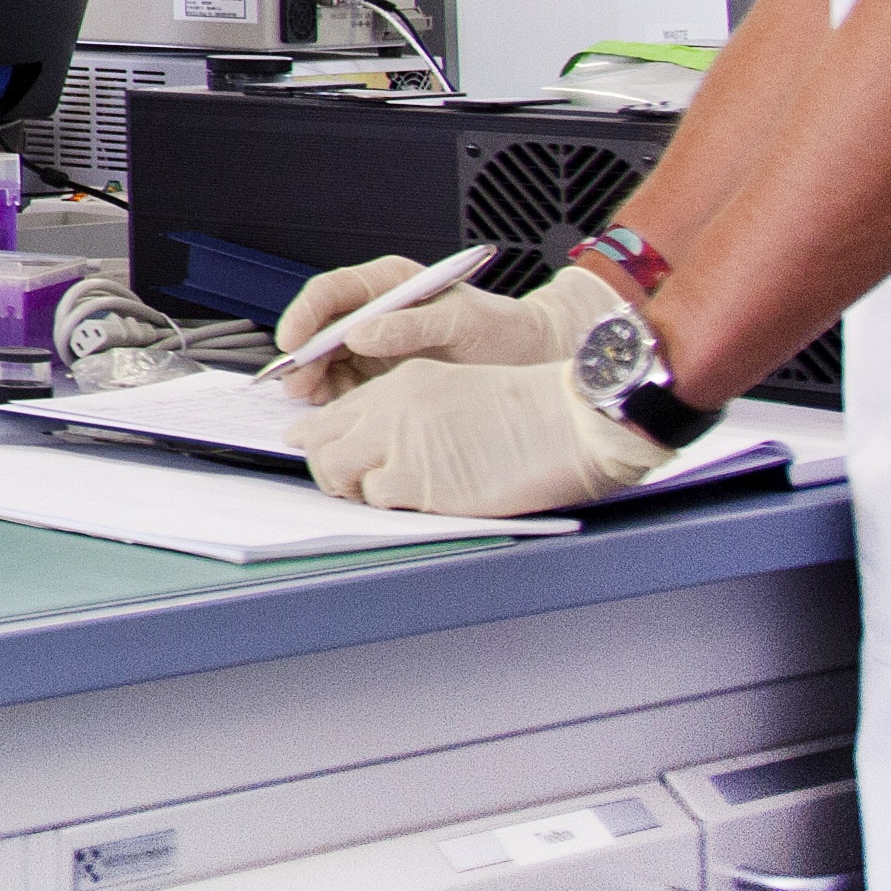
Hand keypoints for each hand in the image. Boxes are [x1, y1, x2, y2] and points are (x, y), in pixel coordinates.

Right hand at [270, 263, 610, 388]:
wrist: (531, 360)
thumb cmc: (505, 330)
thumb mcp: (463, 320)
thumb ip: (411, 324)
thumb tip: (360, 334)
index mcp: (391, 284)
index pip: (333, 291)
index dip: (306, 314)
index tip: (295, 341)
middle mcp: (377, 311)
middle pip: (322, 327)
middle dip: (304, 355)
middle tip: (297, 382)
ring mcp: (377, 343)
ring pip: (326, 358)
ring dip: (313, 377)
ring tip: (312, 398)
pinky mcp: (382, 374)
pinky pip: (344, 383)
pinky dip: (333, 396)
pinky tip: (336, 407)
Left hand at [290, 356, 667, 517]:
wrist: (569, 421)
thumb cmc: (530, 412)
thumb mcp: (456, 392)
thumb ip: (409, 411)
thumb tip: (374, 440)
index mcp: (402, 383)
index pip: (334, 412)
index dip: (322, 439)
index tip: (323, 454)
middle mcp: (392, 409)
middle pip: (320, 442)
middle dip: (328, 468)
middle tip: (352, 485)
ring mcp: (402, 444)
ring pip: (336, 472)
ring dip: (354, 491)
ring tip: (386, 496)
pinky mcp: (421, 480)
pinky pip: (377, 499)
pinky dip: (388, 508)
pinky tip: (415, 504)